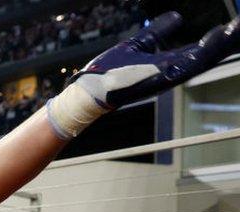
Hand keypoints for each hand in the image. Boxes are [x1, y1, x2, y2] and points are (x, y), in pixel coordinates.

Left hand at [49, 12, 239, 137]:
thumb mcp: (139, 43)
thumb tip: (177, 16)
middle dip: (230, 40)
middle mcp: (175, 70)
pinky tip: (223, 35)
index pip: (204, 47)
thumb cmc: (110, 70)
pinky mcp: (163, 77)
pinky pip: (191, 61)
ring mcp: (171, 75)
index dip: (222, 37)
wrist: (91, 89)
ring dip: (226, 42)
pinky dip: (209, 48)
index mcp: (171, 63)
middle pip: (211, 53)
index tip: (238, 25)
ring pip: (207, 57)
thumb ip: (159, 31)